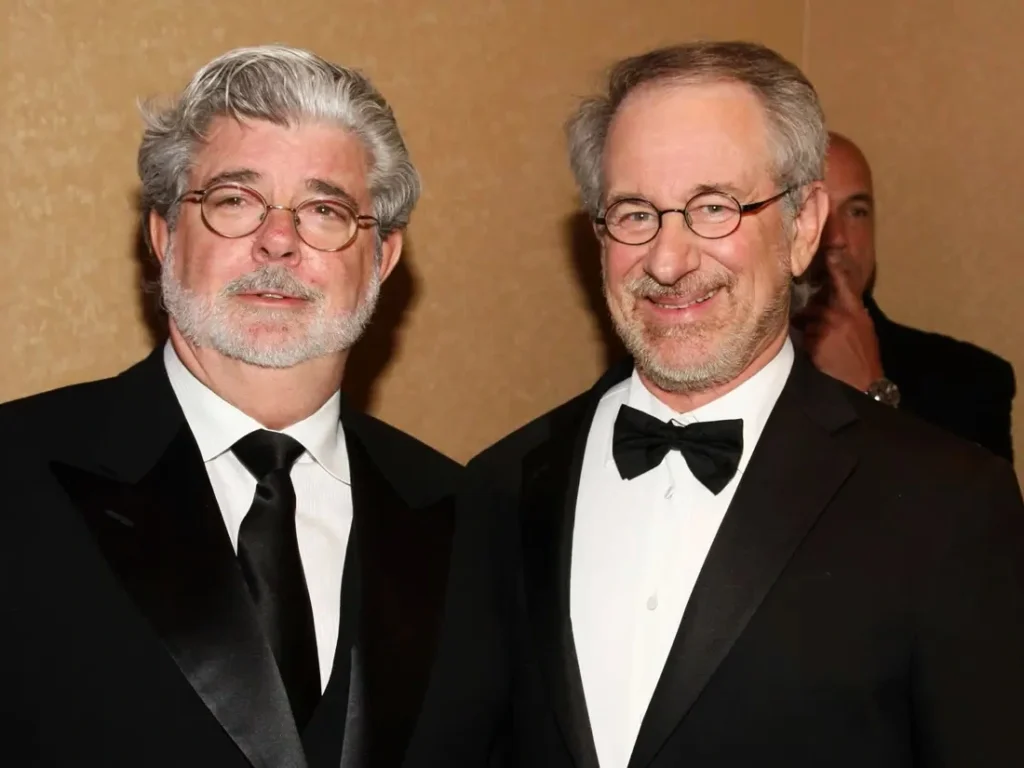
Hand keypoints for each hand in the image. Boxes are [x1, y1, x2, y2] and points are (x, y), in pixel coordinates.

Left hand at [796, 256, 883, 390]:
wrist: (864, 381)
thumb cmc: (864, 354)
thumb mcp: (863, 327)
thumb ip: (849, 311)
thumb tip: (835, 299)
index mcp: (855, 309)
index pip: (842, 282)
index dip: (834, 266)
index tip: (828, 253)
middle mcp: (839, 314)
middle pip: (815, 304)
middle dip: (813, 313)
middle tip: (820, 325)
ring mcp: (825, 328)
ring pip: (807, 320)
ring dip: (810, 329)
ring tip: (824, 343)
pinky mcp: (814, 342)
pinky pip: (804, 336)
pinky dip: (808, 342)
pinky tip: (820, 352)